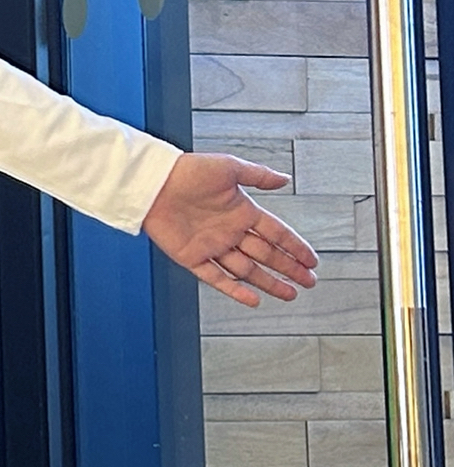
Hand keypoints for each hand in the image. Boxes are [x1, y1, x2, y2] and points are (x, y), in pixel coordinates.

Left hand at [140, 152, 318, 306]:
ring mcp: (212, 246)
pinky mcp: (193, 258)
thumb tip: (285, 179)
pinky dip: (235, 290)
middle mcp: (229, 231)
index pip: (277, 233)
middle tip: (309, 281)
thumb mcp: (230, 167)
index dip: (295, 247)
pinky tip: (253, 299)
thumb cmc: (188, 170)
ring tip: (289, 293)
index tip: (311, 260)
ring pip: (247, 270)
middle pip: (267, 255)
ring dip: (269, 282)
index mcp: (241, 210)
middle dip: (289, 269)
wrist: (154, 183)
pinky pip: (217, 278)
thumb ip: (259, 176)